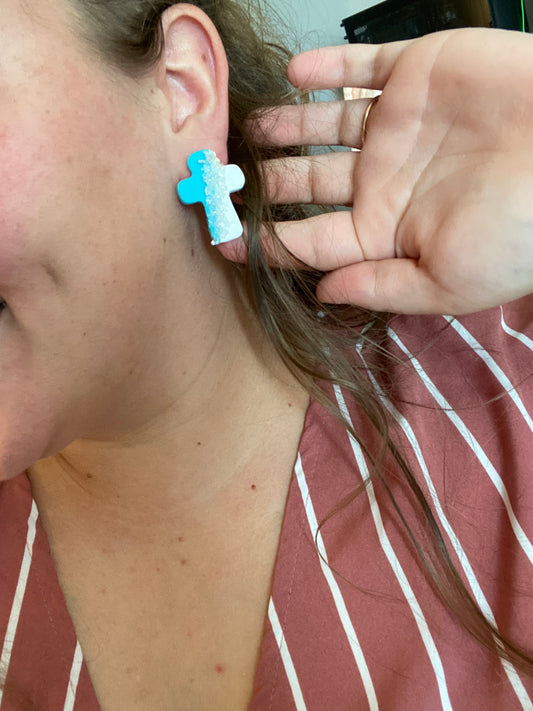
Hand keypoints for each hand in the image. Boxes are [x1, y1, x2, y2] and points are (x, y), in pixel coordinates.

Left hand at [220, 28, 532, 314]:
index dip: (264, 242)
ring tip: (246, 128)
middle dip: (264, 182)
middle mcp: (383, 180)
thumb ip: (378, 287)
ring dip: (284, 126)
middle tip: (220, 178)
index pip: (309, 240)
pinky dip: (325, 70)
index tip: (221, 239)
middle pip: (308, 182)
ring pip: (323, 126)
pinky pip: (359, 70)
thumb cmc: (518, 232)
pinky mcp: (415, 76)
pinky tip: (291, 74)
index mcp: (384, 231)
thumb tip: (323, 295)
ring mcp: (396, 127)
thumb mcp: (445, 282)